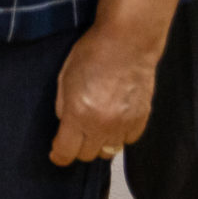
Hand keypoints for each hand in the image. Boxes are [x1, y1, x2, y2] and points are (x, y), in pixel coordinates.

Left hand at [48, 22, 167, 164]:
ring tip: (95, 128)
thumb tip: (64, 123)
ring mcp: (124, 124)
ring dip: (100, 144)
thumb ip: (62, 106)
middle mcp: (102, 125)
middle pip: (88, 155)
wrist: (128, 43)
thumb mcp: (64, 78)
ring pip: (109, 151)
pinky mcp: (141, 119)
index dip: (59, 155)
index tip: (56, 154)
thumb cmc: (92, 53)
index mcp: (78, 114)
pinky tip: (114, 121)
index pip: (66, 151)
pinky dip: (120, 136)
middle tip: (75, 135)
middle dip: (78, 148)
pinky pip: (128, 140)